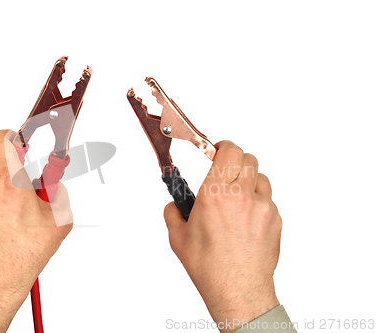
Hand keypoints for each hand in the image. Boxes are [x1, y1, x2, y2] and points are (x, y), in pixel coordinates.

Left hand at [0, 130, 72, 332]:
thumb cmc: (25, 254)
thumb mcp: (59, 219)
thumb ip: (58, 191)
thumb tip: (53, 180)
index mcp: (10, 184)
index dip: (11, 136)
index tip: (21, 142)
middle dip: (10, 161)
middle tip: (23, 177)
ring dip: (1, 182)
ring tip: (15, 206)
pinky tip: (3, 218)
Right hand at [164, 141, 280, 332]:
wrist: (238, 290)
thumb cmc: (210, 267)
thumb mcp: (178, 237)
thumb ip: (174, 212)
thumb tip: (175, 204)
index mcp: (215, 195)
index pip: (229, 151)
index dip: (222, 147)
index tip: (216, 150)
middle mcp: (241, 196)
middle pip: (248, 158)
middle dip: (235, 161)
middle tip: (225, 171)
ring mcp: (262, 207)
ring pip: (260, 177)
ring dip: (248, 181)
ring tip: (236, 199)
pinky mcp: (275, 219)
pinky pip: (268, 199)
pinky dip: (257, 201)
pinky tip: (245, 219)